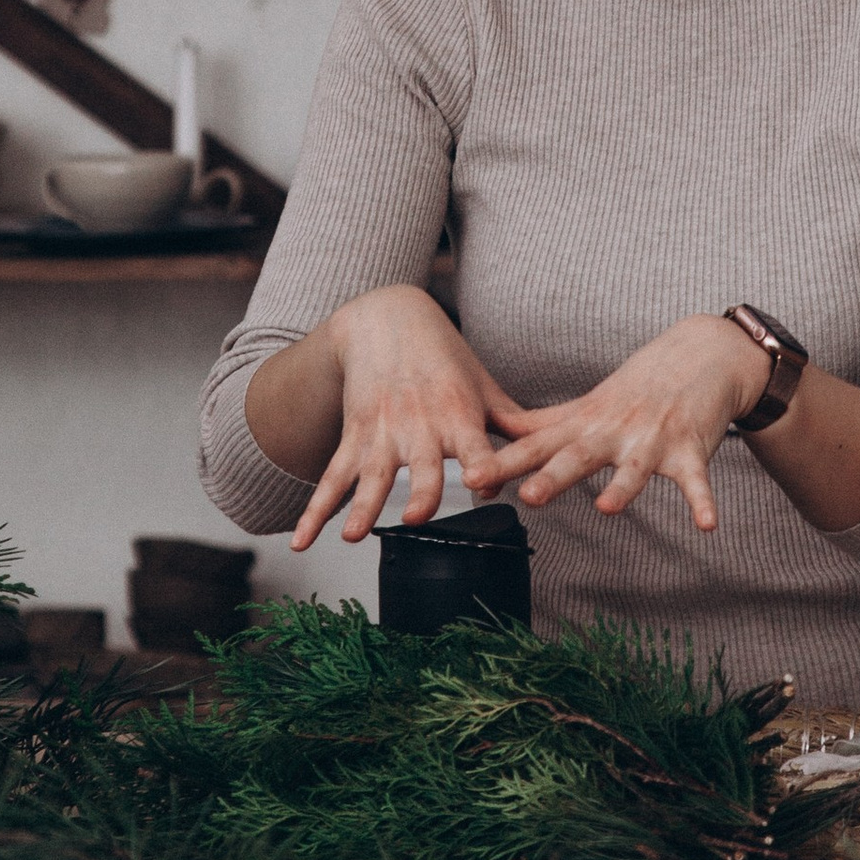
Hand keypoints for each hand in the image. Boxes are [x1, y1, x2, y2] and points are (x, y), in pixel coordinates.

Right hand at [290, 286, 534, 551]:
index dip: (481, 464)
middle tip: (417, 517)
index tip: (483, 482)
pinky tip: (302, 539)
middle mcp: (419, 427)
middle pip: (421, 466)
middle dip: (420, 491)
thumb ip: (516, 425)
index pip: (474, 445)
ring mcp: (382, 434)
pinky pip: (332, 478)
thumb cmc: (445, 359)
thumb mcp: (484, 385)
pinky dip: (315, 511)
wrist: (386, 320)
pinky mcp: (354, 437)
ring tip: (353, 536)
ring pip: (371, 476)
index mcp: (458, 415)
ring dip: (361, 507)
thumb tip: (557, 451)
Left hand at [482, 315, 768, 535]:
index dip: (503, 463)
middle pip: (578, 458)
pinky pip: (696, 480)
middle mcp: (613, 432)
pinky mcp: (690, 449)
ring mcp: (652, 440)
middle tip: (527, 497)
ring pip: (634, 468)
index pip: (537, 447)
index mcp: (584, 426)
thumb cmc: (637, 387)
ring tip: (607, 508)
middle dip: (553, 477)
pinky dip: (703, 502)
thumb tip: (494, 433)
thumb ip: (541, 425)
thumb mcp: (585, 405)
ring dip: (623, 488)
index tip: (470, 478)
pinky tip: (707, 525)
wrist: (700, 355)